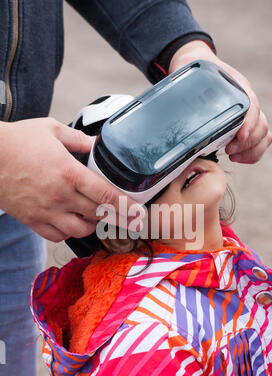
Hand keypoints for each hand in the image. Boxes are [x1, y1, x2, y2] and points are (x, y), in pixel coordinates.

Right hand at [0, 118, 139, 241]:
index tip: (138, 212)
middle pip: (97, 214)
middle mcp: (60, 195)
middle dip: (114, 217)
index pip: (106, 195)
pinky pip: (58, 236)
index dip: (127, 206)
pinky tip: (72, 223)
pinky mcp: (33, 220)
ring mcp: (46, 211)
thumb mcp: (53, 130)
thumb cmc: (18, 140)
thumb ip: (80, 140)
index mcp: (69, 172)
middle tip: (123, 216)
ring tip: (95, 215)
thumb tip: (98, 145)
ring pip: (80, 229)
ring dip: (92, 224)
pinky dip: (69, 233)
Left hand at [169, 41, 271, 163]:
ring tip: (232, 156)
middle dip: (247, 143)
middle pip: (261, 125)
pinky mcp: (246, 125)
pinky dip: (252, 153)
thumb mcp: (189, 75)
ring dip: (251, 150)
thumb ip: (183, 89)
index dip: (248, 124)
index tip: (239, 138)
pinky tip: (236, 157)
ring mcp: (249, 114)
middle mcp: (247, 101)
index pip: (252, 107)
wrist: (203, 63)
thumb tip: (167, 107)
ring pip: (264, 135)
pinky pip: (259, 141)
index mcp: (237, 87)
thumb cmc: (196, 71)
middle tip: (228, 151)